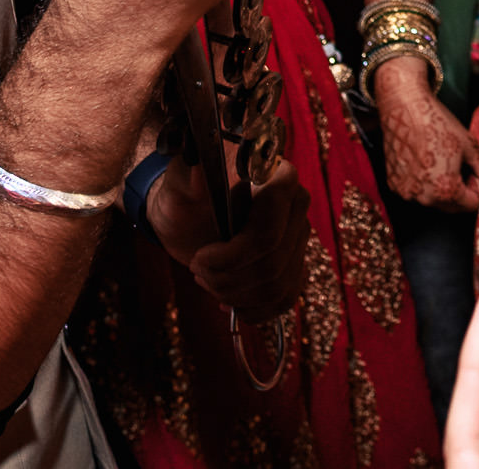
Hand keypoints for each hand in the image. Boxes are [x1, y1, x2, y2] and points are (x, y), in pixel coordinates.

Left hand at [150, 151, 311, 323]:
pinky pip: (285, 299)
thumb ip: (188, 176)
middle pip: (273, 264)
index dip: (232, 257)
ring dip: (235, 295)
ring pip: (277, 287)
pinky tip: (230, 304)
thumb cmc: (184, 193)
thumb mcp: (179, 183)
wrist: (189, 214)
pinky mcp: (295, 263)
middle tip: (198, 271)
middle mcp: (297, 205)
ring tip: (209, 282)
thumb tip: (198, 168)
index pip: (268, 232)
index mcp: (277, 177)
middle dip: (228, 279)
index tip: (200, 260)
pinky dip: (255, 310)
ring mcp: (299, 237)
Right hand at [374, 58, 478, 210]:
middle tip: (461, 166)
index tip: (474, 173)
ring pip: (432, 200)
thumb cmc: (437, 124)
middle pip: (451, 207)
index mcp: (445, 190)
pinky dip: (423, 183)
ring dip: (441, 189)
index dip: (478, 189)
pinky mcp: (393, 184)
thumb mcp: (470, 146)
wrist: (405, 107)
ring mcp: (405, 192)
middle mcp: (423, 197)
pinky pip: (415, 192)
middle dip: (461, 192)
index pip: (471, 205)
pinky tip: (425, 161)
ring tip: (442, 161)